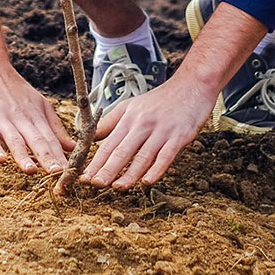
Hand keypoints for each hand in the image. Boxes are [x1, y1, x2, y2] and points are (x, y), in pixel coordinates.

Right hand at [0, 58, 74, 175]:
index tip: (71, 173)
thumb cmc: (14, 89)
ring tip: (31, 170)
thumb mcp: (39, 104)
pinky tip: (0, 159)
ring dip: (22, 155)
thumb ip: (54, 127)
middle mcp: (21, 118)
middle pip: (36, 140)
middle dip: (47, 158)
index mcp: (36, 115)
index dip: (60, 156)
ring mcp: (1, 118)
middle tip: (57, 175)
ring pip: (14, 139)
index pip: (51, 139)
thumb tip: (73, 147)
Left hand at [81, 72, 215, 188]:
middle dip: (107, 169)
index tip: (84, 176)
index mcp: (129, 118)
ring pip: (142, 156)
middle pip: (122, 150)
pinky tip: (147, 182)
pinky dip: (156, 170)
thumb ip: (111, 122)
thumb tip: (91, 137)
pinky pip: (166, 156)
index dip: (96, 161)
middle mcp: (143, 124)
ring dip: (129, 174)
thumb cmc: (159, 100)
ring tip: (117, 187)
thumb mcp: (131, 106)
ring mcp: (161, 130)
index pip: (108, 143)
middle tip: (94, 184)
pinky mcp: (179, 136)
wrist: (191, 86)